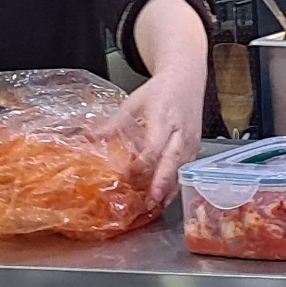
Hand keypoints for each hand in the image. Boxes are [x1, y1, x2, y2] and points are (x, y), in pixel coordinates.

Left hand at [119, 63, 206, 208]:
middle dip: (162, 182)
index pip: (155, 145)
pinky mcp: (196, 147)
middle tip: (149, 201)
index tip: (127, 175)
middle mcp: (180, 131)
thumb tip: (89, 139)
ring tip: (155, 206)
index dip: (142, 163)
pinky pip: (187, 169)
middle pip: (173, 160)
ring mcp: (191, 140)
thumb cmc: (159, 91)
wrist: (187, 80)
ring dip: (169, 188)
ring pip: (182, 168)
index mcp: (163, 117)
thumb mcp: (133, 102)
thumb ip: (113, 124)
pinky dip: (177, 185)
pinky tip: (165, 199)